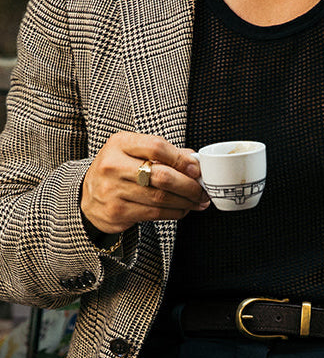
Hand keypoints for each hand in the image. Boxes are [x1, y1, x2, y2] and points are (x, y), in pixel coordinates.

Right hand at [81, 132, 208, 233]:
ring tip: (198, 201)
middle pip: (161, 176)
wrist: (88, 198)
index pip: (156, 147)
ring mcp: (113, 190)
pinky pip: (155, 213)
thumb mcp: (133, 153)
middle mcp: (113, 165)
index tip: (196, 169)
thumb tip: (195, 161)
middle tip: (202, 190)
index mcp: (120, 144)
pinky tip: (183, 209)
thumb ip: (163, 153)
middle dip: (188, 185)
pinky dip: (175, 212)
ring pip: (161, 198)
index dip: (181, 159)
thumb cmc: (118, 171)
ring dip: (186, 202)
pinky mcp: (118, 212)